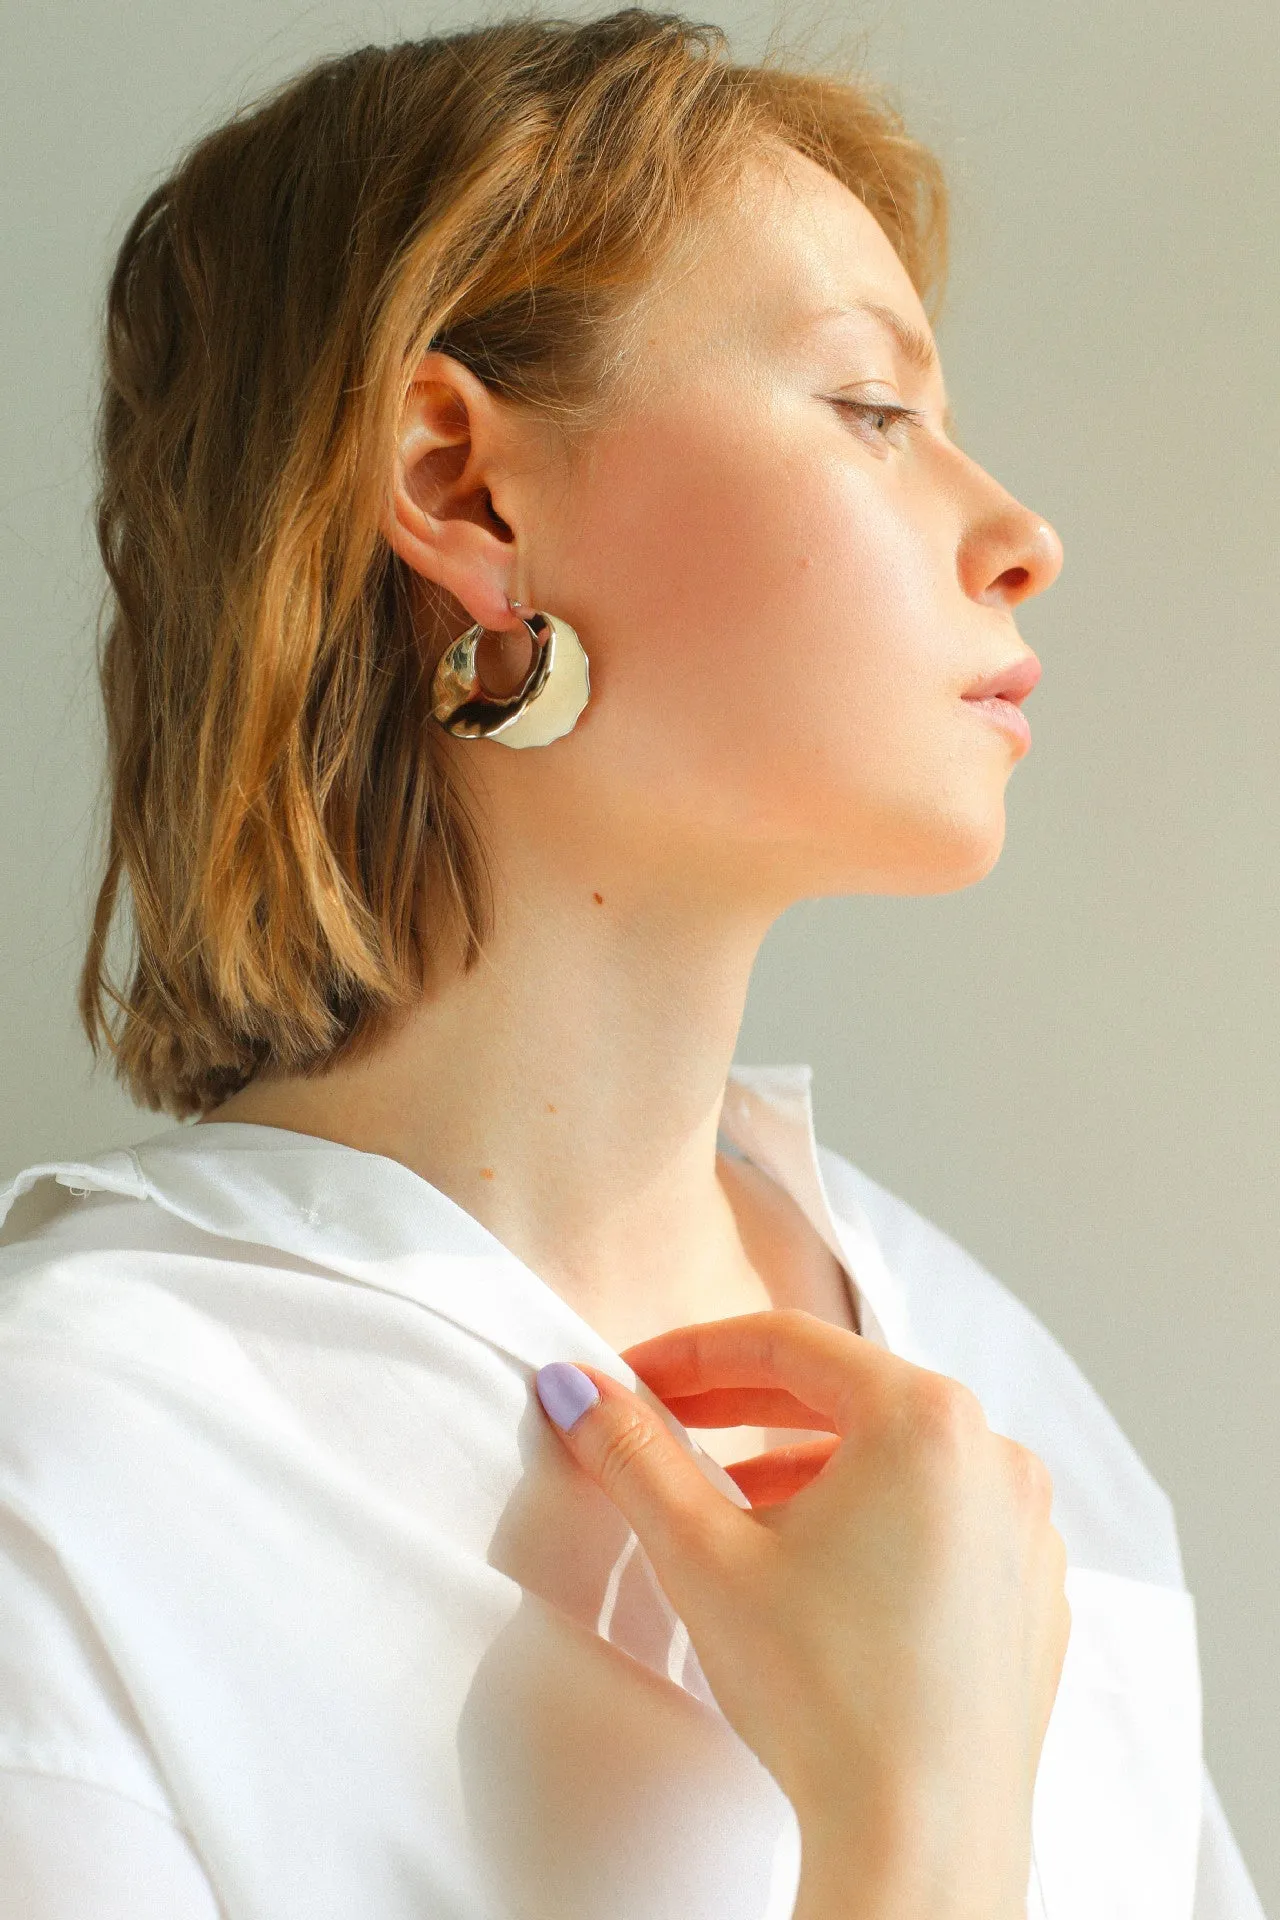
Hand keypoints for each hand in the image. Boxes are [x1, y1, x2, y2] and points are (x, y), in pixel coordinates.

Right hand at [535, 1309, 1069, 1919]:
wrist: (923, 1847)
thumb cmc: (826, 1698)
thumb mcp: (703, 1555)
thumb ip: (635, 1455)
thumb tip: (575, 1389)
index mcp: (927, 1420)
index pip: (785, 1343)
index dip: (690, 1354)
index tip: (630, 1378)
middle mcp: (996, 1456)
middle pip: (844, 1394)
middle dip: (741, 1406)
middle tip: (662, 1424)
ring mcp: (1026, 1527)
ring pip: (893, 1461)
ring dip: (803, 1467)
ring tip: (726, 1505)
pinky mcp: (1032, 1593)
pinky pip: (942, 1522)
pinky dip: (871, 1523)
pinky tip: (812, 1572)